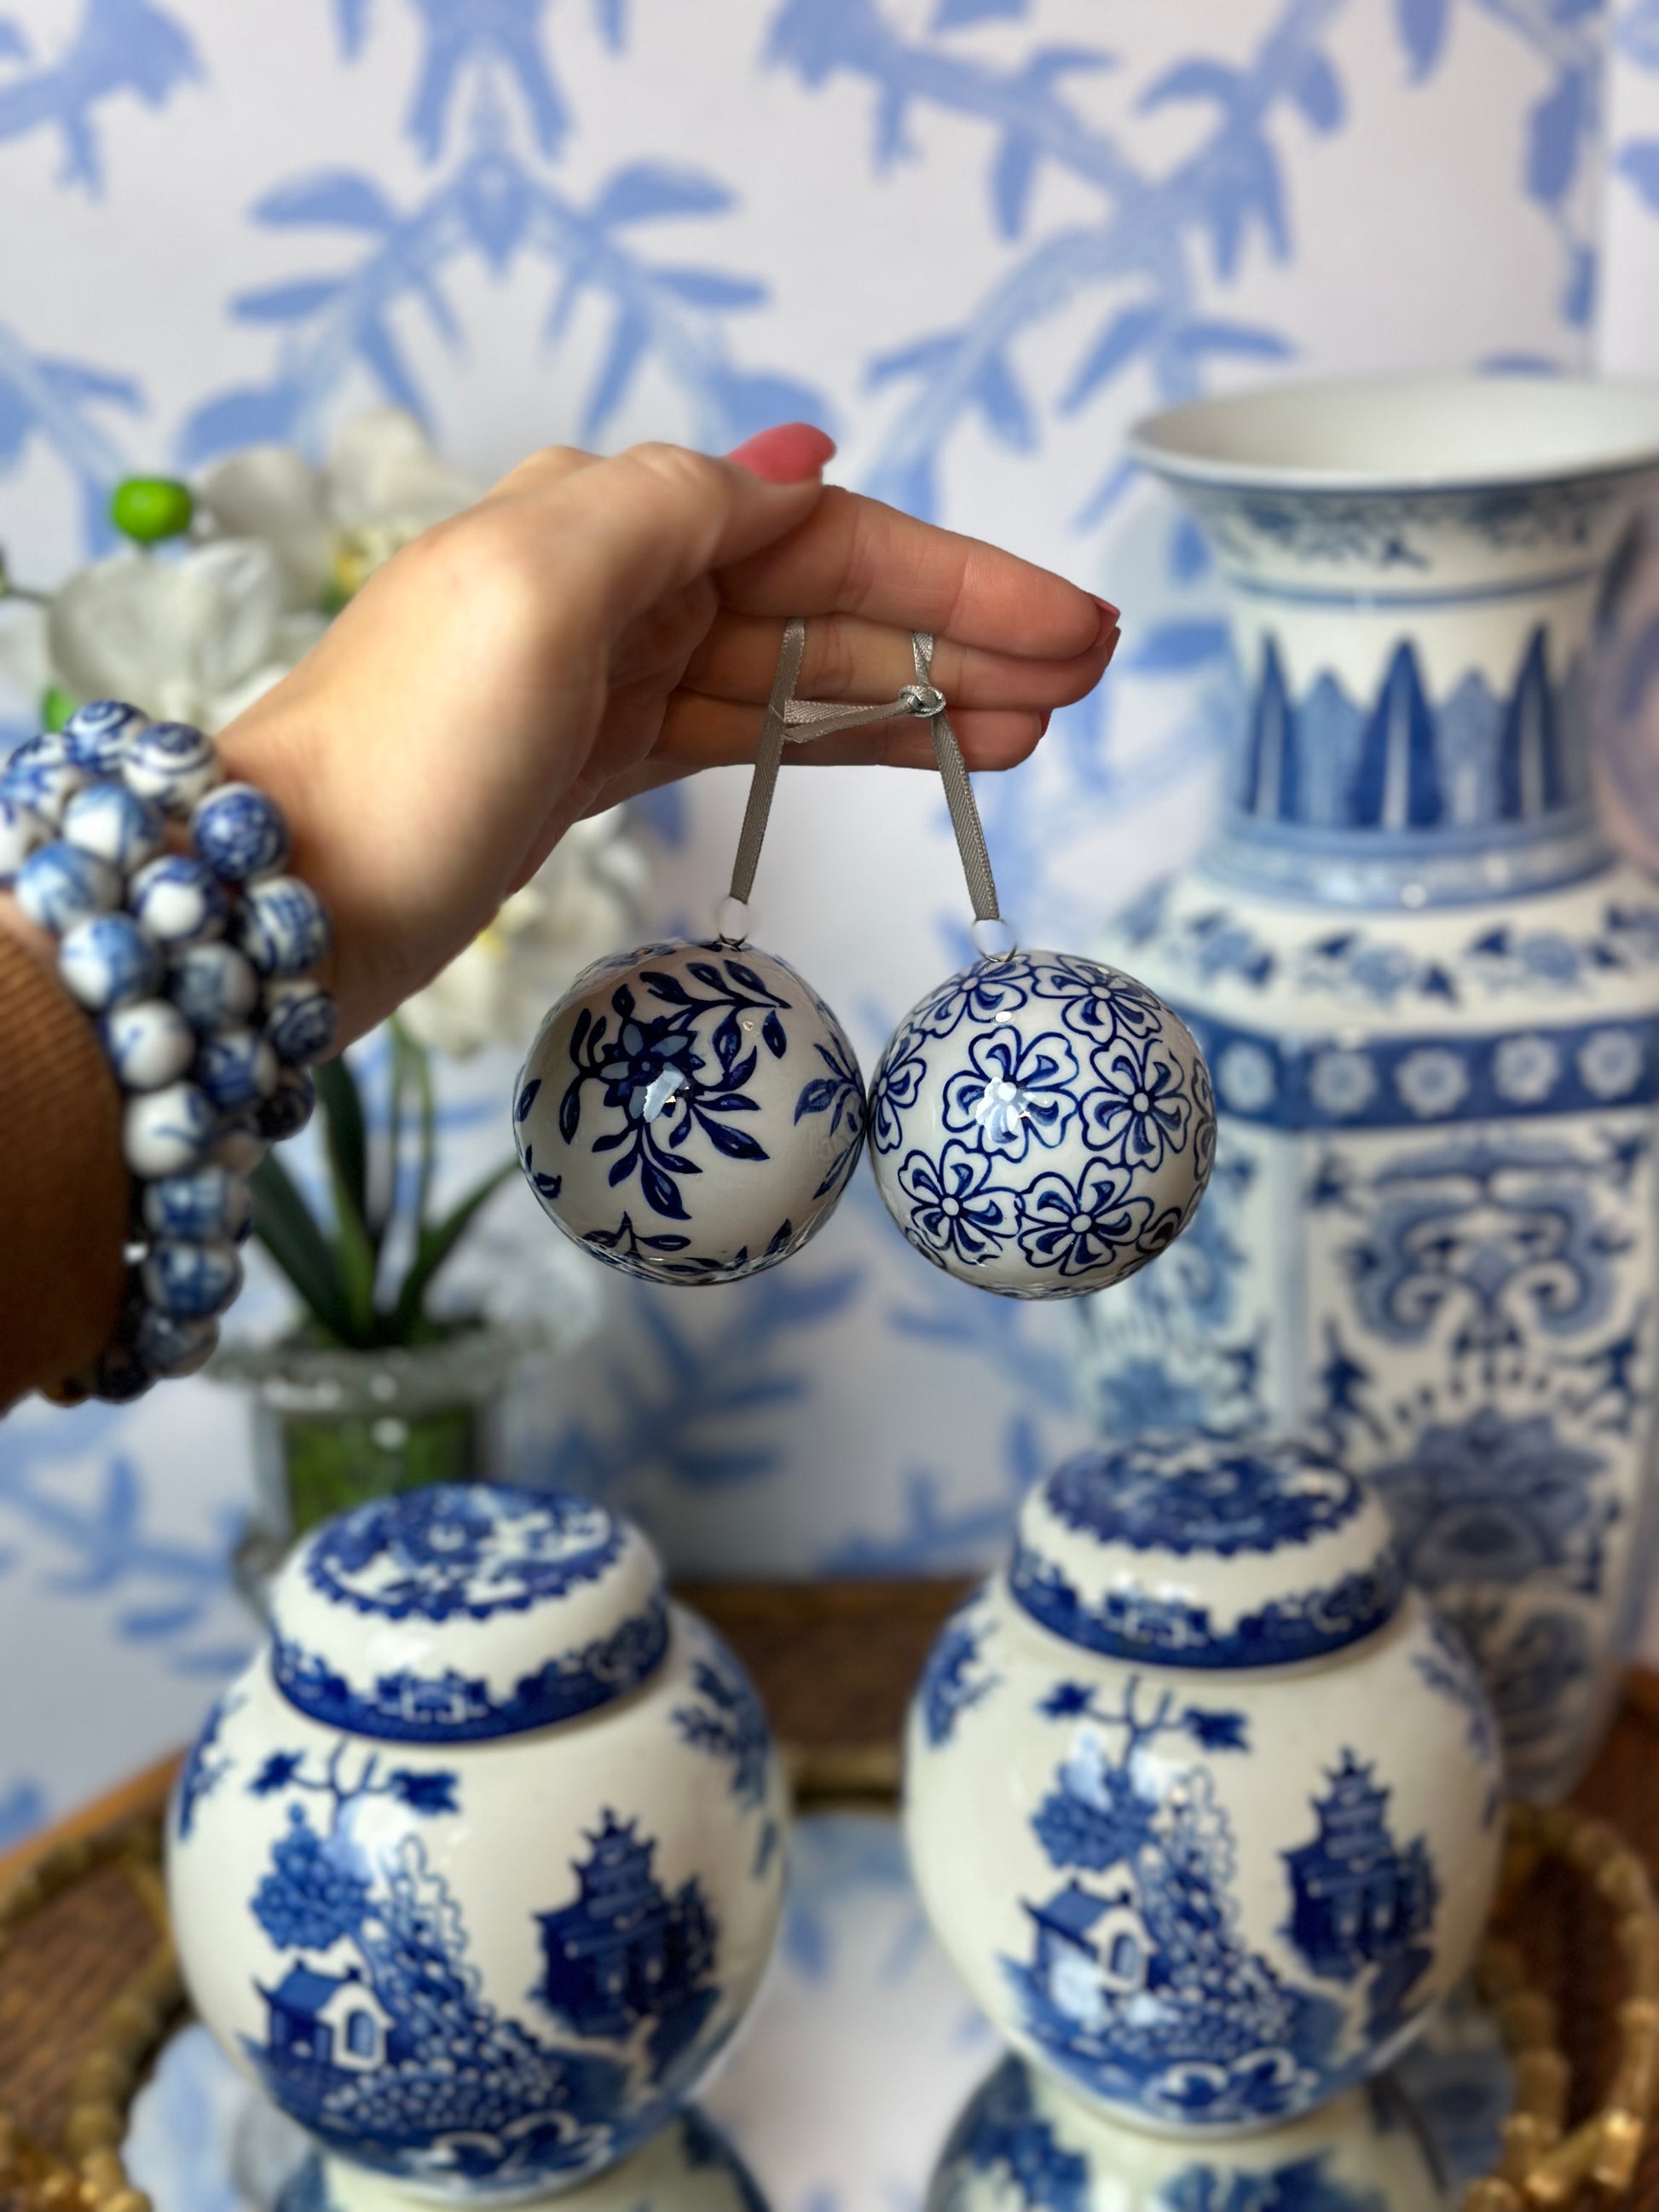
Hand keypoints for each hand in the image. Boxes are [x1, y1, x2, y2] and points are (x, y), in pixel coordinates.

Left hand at [219, 425, 1118, 1045]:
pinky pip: (747, 732)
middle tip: (1090, 679)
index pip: (822, 535)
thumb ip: (669, 507)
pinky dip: (835, 740)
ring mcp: (608, 679)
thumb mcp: (533, 586)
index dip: (957, 576)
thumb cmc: (407, 747)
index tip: (1072, 624)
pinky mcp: (594, 764)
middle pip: (825, 602)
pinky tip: (916, 749)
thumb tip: (796, 456)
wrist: (289, 901)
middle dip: (962, 635)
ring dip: (922, 695)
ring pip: (798, 675)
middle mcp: (616, 585)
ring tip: (1039, 733)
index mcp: (608, 521)